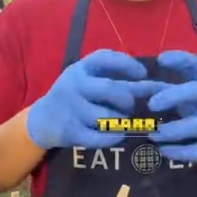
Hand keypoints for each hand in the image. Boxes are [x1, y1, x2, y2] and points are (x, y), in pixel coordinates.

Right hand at [26, 49, 160, 149]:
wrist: (42, 120)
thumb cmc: (74, 96)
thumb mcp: (87, 80)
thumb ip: (115, 78)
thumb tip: (153, 84)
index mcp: (79, 69)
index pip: (105, 58)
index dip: (128, 65)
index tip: (143, 75)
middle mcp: (73, 85)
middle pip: (111, 90)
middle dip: (128, 100)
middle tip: (130, 106)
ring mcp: (70, 109)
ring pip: (109, 117)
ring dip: (122, 121)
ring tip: (122, 121)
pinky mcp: (70, 131)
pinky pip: (101, 137)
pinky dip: (114, 137)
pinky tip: (116, 135)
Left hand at [147, 51, 196, 161]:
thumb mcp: (181, 93)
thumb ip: (154, 89)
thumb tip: (122, 87)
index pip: (196, 65)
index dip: (181, 60)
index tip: (161, 59)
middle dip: (174, 96)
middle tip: (151, 104)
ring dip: (172, 130)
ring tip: (152, 134)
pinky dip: (178, 152)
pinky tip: (162, 150)